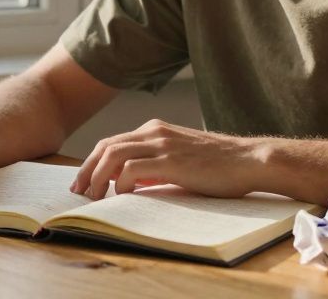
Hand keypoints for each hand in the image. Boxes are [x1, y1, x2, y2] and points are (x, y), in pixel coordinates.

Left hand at [68, 119, 263, 199]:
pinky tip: (121, 195)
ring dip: (98, 177)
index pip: (112, 142)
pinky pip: (132, 169)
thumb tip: (129, 182)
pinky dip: (120, 183)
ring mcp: (162, 144)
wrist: (248, 161)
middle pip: (106, 146)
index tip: (84, 182)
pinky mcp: (171, 160)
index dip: (93, 162)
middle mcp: (154, 132)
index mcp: (155, 130)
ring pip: (113, 155)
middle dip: (87, 170)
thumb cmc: (218, 165)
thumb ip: (155, 165)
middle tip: (78, 191)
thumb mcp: (179, 159)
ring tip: (93, 197)